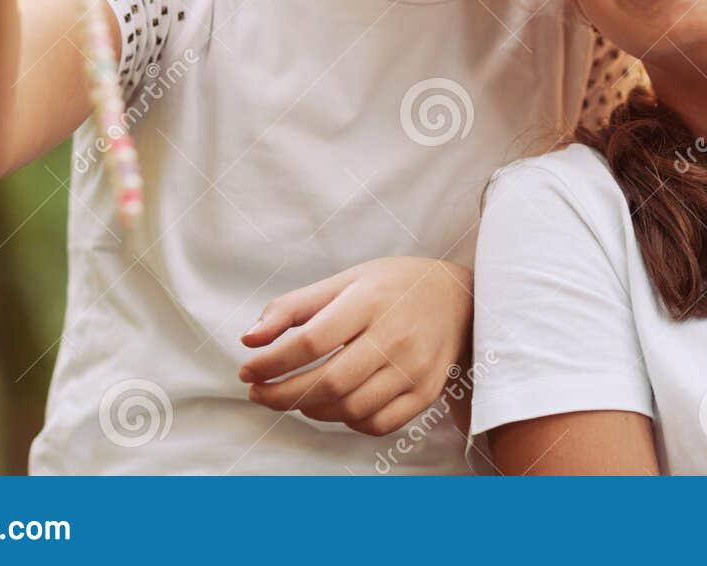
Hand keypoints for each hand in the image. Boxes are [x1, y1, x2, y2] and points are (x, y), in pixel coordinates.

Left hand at [239, 257, 473, 437]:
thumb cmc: (393, 286)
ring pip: (350, 408)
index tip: (247, 369)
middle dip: (283, 395)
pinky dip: (348, 422)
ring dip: (312, 410)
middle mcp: (395, 335)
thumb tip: (250, 340)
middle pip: (329, 382)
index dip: (271, 362)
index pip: (311, 341)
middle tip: (259, 393)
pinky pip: (378, 424)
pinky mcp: (427, 391)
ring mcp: (415, 367)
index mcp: (369, 300)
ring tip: (296, 397)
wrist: (459, 297)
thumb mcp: (345, 281)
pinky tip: (335, 406)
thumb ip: (294, 307)